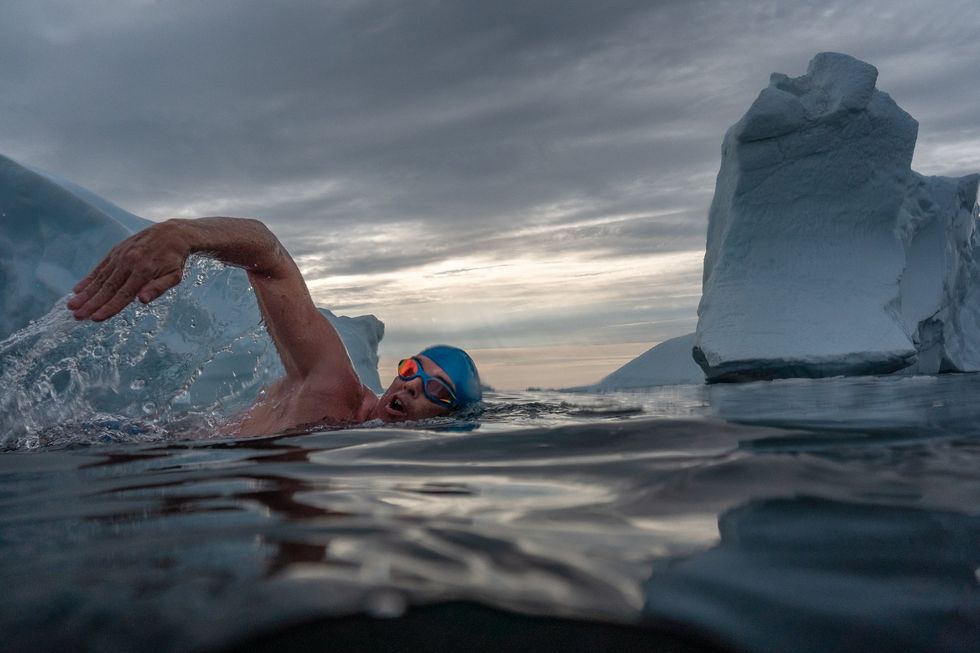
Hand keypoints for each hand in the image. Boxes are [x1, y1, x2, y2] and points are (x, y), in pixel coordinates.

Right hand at [67, 220, 189, 320]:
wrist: (172, 233)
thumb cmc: (175, 259)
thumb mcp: (175, 275)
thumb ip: (158, 288)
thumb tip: (142, 300)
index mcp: (143, 271)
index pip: (123, 295)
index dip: (109, 308)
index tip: (95, 318)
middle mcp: (128, 263)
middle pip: (107, 288)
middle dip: (91, 304)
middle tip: (77, 316)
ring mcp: (120, 256)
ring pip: (100, 278)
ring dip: (85, 293)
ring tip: (71, 306)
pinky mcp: (116, 251)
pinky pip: (100, 267)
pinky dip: (88, 279)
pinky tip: (77, 289)